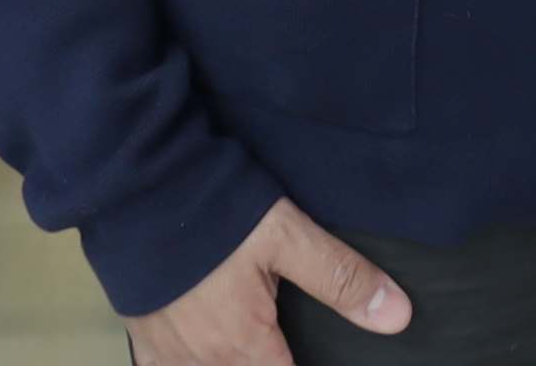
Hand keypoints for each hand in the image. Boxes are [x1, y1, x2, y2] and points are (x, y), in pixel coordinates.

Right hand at [127, 198, 409, 365]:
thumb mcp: (286, 236)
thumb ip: (340, 278)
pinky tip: (197, 356)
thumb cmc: (215, 211)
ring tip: (248, 350)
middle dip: (266, 364)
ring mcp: (168, 352)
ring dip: (232, 365)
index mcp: (246, 344)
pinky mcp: (141, 334)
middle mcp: (205, 360)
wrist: (138, 187)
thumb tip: (397, 317)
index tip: (304, 356)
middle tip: (278, 348)